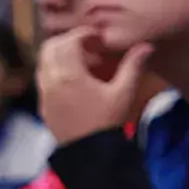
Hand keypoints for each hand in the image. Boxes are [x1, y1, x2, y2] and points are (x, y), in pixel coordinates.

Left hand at [37, 27, 153, 144]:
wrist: (89, 154)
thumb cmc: (107, 122)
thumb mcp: (123, 93)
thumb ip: (133, 66)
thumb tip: (146, 45)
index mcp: (69, 75)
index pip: (69, 41)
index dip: (83, 34)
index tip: (98, 38)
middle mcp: (50, 81)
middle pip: (49, 48)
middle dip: (67, 41)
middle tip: (87, 45)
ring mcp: (43, 94)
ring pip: (42, 63)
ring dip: (58, 55)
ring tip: (81, 61)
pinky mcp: (42, 105)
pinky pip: (42, 79)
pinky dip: (54, 71)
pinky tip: (73, 79)